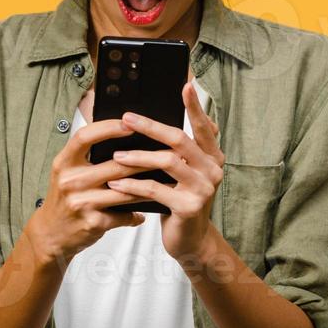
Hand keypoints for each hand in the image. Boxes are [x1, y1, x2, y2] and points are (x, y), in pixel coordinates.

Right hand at [30, 115, 155, 265]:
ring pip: (125, 190)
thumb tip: (122, 137)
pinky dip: (136, 214)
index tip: (129, 123)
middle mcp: (70, 180)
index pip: (85, 137)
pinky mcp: (93, 222)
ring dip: (149, 185)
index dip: (108, 128)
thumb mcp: (66, 172)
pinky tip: (145, 212)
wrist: (50, 234)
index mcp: (64, 163)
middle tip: (167, 152)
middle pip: (114, 164)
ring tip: (168, 179)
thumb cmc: (64, 198)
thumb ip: (86, 155)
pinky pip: (123, 214)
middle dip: (145, 158)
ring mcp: (81, 202)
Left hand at [104, 70, 224, 262]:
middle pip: (179, 139)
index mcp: (212, 157)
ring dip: (137, 157)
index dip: (195, 106)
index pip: (203, 126)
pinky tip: (116, 182)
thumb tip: (150, 121)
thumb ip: (176, 151)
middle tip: (126, 118)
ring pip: (167, 162)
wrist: (190, 241)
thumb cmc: (179, 201)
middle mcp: (212, 170)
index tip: (185, 85)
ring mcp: (203, 189)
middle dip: (150, 126)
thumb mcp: (181, 173)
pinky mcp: (189, 207)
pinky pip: (156, 189)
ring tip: (115, 156)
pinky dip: (133, 184)